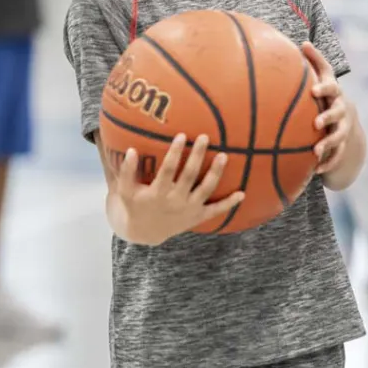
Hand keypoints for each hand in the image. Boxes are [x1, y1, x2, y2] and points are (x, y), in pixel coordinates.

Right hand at [115, 134, 241, 244]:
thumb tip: (131, 150)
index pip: (168, 170)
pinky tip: (242, 193)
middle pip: (190, 176)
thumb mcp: (125, 190)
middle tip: (205, 137)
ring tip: (224, 155)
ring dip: (216, 173)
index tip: (182, 135)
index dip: (175, 153)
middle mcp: (175, 201)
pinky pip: (216, 211)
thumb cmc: (135, 205)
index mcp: (157, 193)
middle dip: (198, 156)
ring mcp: (189, 209)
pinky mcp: (198, 217)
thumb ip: (126, 171)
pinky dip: (229, 203)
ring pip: (206, 190)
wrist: (144, 233)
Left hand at [303, 42, 352, 174]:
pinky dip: (327, 162)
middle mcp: (341, 110)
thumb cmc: (326, 93)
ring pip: (338, 136)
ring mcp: (343, 128)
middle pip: (337, 113)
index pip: (332, 88)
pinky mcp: (341, 145)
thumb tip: (303, 42)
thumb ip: (315, 61)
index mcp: (334, 93)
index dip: (324, 88)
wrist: (347, 117)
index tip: (314, 90)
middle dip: (328, 117)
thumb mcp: (323, 77)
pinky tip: (315, 170)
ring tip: (314, 151)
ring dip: (327, 143)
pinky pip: (336, 155)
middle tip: (316, 123)